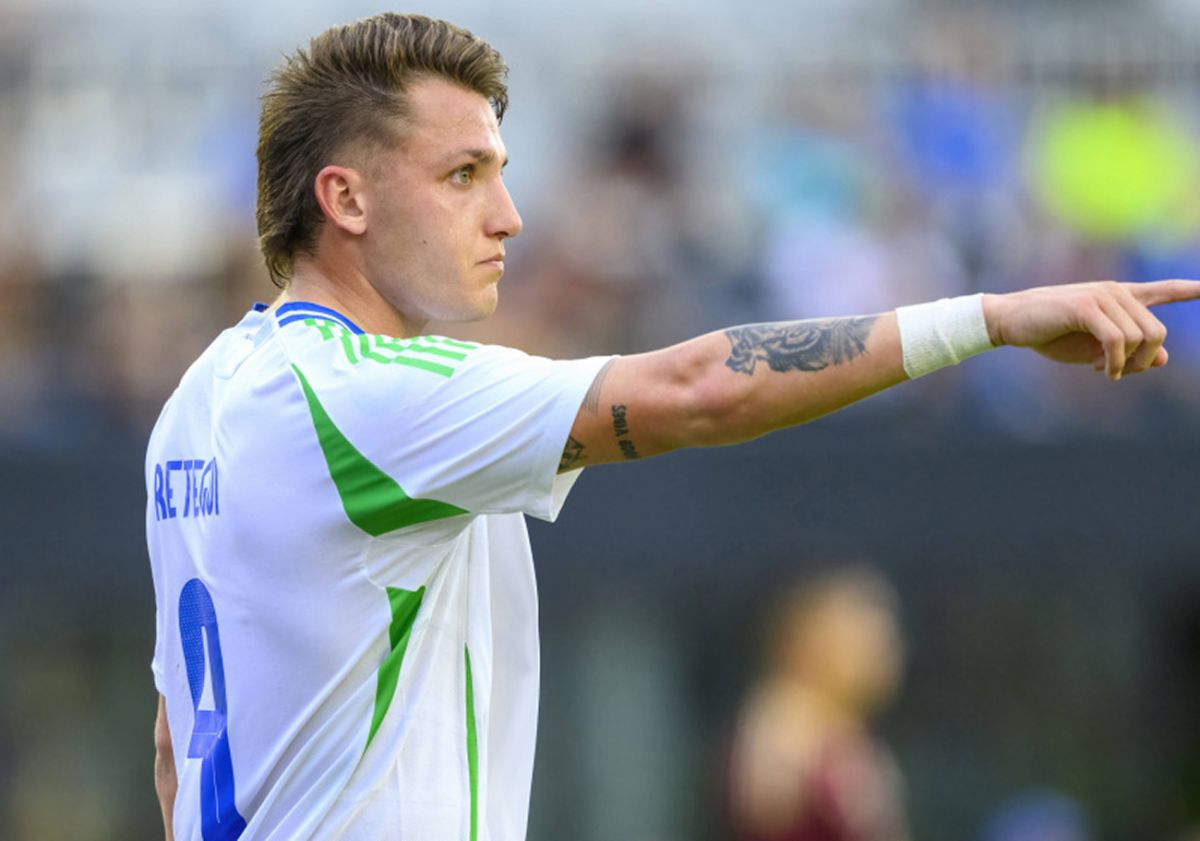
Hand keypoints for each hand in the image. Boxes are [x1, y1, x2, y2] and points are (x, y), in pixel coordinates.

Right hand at [983, 280, 1199, 379]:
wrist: (1010, 322)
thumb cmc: (1049, 334)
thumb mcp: (1093, 349)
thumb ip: (1128, 351)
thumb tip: (1164, 358)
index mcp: (1119, 297)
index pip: (1162, 291)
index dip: (1189, 290)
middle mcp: (1116, 292)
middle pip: (1156, 332)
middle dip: (1145, 361)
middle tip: (1120, 374)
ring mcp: (1102, 296)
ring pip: (1139, 338)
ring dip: (1126, 365)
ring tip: (1105, 371)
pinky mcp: (1086, 307)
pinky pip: (1117, 341)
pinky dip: (1114, 363)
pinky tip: (1103, 371)